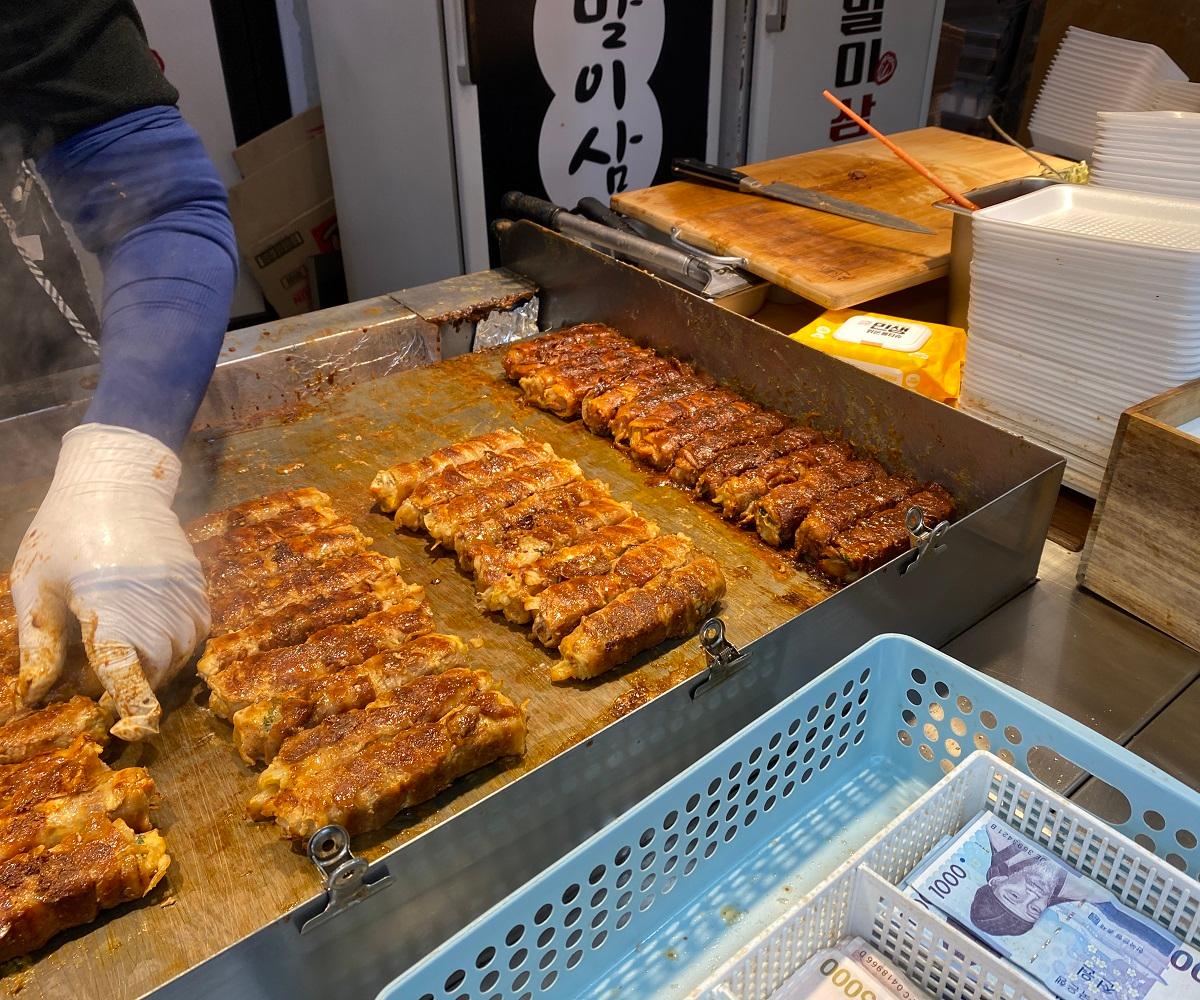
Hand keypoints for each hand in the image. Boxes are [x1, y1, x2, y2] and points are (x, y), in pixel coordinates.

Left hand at [11, 423, 208, 739]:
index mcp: (109, 601)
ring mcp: (183, 590)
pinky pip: (197, 629)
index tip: (129, 729)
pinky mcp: (196, 582)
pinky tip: (151, 631)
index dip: (130, 706)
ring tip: (124, 653)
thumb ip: (38, 643)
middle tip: (100, 681)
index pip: (126, 668)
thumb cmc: (64, 529)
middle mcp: (155, 599)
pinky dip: (176, 642)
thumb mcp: (35, 585)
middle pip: (156, 666)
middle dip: (133, 684)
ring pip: (180, 651)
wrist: (116, 479)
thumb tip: (38, 695)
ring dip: (155, 664)